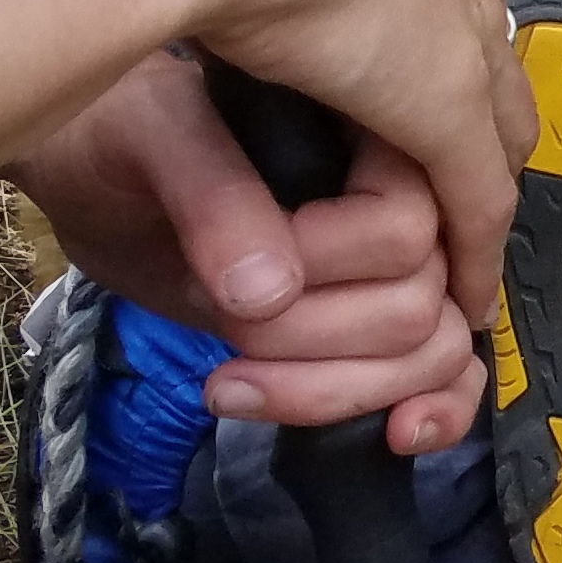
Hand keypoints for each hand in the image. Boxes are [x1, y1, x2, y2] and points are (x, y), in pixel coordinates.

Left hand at [11, 54, 486, 451]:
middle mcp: (414, 192)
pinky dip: (441, 410)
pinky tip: (397, 435)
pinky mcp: (380, 315)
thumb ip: (215, 198)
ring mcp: (407, 260)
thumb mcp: (156, 140)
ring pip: (434, 348)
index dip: (321, 277)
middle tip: (224, 346)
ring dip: (339, 390)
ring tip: (234, 388)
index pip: (406, 230)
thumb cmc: (129, 131)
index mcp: (381, 127)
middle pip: (419, 304)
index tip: (237, 289)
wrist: (104, 165)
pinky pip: (456, 368)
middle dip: (313, 347)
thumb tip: (266, 295)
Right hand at [168, 0, 531, 341]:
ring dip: (473, 189)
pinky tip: (463, 293)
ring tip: (450, 249)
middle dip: (471, 128)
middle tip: (432, 192)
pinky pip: (478, 193)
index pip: (450, 0)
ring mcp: (464, 29)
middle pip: (492, 66)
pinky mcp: (447, 101)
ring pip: (496, 131)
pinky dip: (470, 246)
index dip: (430, 56)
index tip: (396, 99)